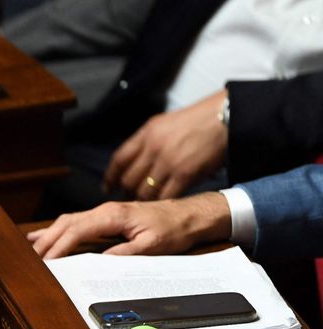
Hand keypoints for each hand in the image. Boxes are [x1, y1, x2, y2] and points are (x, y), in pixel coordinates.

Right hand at [28, 194, 231, 259]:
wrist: (189, 215)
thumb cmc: (173, 229)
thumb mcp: (153, 245)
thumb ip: (126, 252)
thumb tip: (100, 260)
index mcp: (114, 216)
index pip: (77, 230)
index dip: (59, 246)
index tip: (47, 261)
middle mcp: (105, 210)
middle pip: (66, 223)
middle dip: (46, 241)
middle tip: (30, 259)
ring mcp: (103, 212)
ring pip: (67, 221)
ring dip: (48, 235)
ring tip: (30, 250)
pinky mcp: (105, 216)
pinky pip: (75, 221)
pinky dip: (57, 229)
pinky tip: (43, 235)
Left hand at [103, 90, 227, 200]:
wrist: (225, 118)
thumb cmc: (197, 120)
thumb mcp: (164, 123)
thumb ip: (146, 141)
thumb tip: (133, 162)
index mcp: (146, 133)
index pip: (119, 160)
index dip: (110, 177)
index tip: (107, 188)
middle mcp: (153, 148)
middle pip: (129, 179)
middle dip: (126, 192)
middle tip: (128, 198)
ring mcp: (168, 162)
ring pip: (144, 191)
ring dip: (142, 200)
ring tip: (144, 204)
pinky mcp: (184, 174)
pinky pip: (165, 195)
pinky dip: (160, 203)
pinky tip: (160, 205)